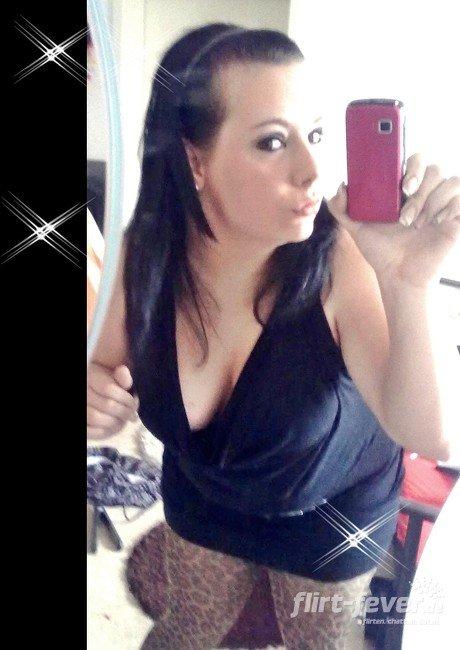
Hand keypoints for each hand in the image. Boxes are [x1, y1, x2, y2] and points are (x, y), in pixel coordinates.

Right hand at [87, 363, 138, 438]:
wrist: (95, 395)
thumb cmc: (109, 386)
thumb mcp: (116, 378)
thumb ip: (122, 377)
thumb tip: (122, 371)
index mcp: (91, 377)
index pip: (108, 388)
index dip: (126, 398)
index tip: (135, 404)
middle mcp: (83, 391)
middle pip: (106, 404)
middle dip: (124, 412)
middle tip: (133, 416)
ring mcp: (80, 408)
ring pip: (96, 417)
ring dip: (114, 422)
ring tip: (123, 421)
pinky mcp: (81, 423)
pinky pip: (90, 430)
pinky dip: (104, 431)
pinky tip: (113, 427)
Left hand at [327, 153, 459, 287]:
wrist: (397, 275)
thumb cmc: (381, 252)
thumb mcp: (356, 229)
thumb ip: (342, 209)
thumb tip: (340, 187)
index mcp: (405, 191)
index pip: (415, 161)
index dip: (413, 166)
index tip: (402, 186)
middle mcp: (425, 195)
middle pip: (434, 169)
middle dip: (420, 187)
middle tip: (406, 210)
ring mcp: (442, 206)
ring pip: (450, 181)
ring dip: (432, 201)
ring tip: (416, 224)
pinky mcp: (455, 220)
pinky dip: (451, 206)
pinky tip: (437, 222)